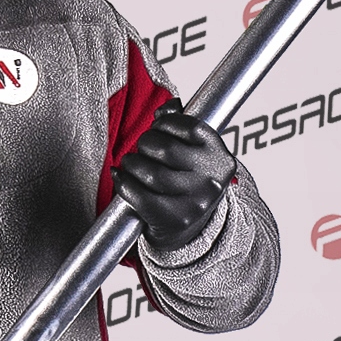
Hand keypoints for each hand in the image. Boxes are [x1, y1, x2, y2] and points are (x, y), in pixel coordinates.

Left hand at [116, 109, 235, 251]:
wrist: (192, 231)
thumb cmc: (189, 184)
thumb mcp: (195, 154)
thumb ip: (182, 125)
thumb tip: (166, 110)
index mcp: (220, 158)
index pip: (191, 127)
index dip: (166, 123)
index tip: (157, 127)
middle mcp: (210, 181)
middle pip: (166, 149)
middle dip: (146, 143)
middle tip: (142, 148)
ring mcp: (193, 203)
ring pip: (150, 172)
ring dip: (132, 163)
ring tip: (130, 163)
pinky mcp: (173, 220)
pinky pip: (139, 195)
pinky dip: (123, 183)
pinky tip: (120, 177)